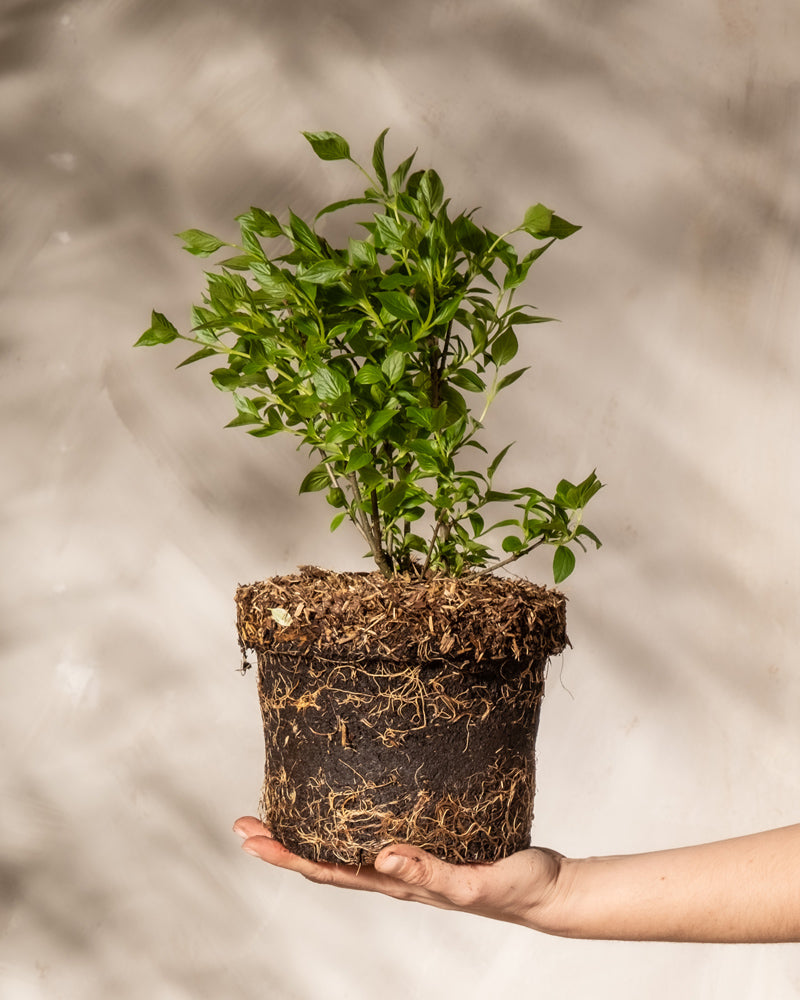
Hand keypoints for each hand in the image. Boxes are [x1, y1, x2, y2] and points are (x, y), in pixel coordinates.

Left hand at [233, 816, 564, 929]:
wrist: (548, 890)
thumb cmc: (516, 888)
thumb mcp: (472, 882)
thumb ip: (430, 871)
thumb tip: (381, 855)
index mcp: (398, 882)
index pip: (328, 870)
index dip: (286, 856)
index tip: (250, 839)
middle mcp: (394, 872)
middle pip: (325, 859)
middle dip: (283, 844)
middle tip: (245, 823)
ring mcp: (409, 859)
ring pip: (346, 847)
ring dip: (309, 832)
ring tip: (281, 810)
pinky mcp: (428, 841)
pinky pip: (377, 831)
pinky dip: (350, 819)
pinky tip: (348, 802)